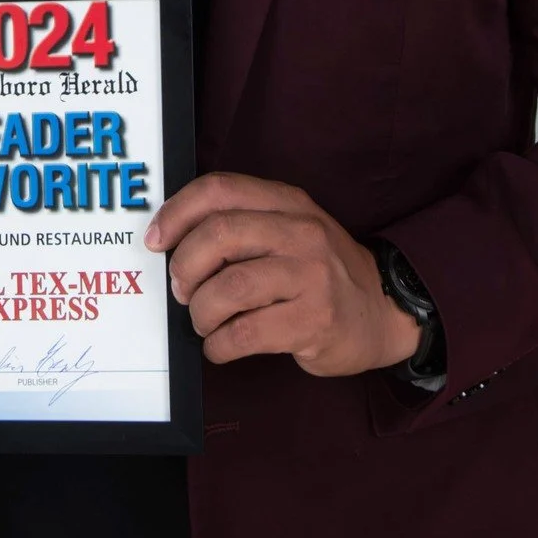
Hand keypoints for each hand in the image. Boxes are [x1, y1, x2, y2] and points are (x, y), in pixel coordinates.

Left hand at [145, 172, 420, 376]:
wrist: (383, 311)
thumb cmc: (318, 272)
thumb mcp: (289, 229)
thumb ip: (241, 224)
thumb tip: (170, 241)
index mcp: (286, 202)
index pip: (218, 190)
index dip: (176, 213)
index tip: (154, 240)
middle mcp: (300, 232)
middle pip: (218, 235)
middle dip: (185, 267)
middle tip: (182, 290)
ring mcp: (311, 277)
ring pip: (228, 288)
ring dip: (202, 312)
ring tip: (205, 322)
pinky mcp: (314, 321)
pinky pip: (246, 333)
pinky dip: (220, 345)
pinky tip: (220, 347)